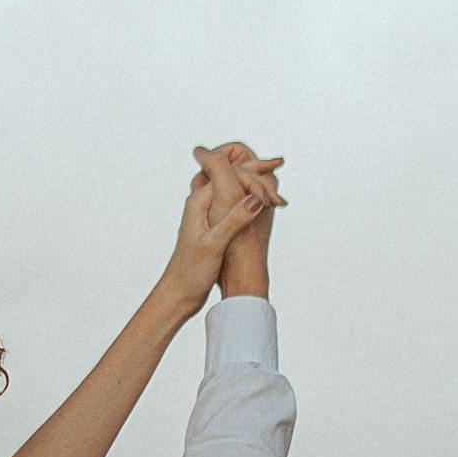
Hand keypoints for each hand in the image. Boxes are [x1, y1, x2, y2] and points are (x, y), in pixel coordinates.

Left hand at [168, 136, 281, 305]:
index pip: (229, 172)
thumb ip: (234, 219)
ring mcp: (207, 213)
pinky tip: (262, 205)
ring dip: (253, 183)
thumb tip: (256, 198)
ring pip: (232, 187)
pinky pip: (233, 201)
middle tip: (278, 164)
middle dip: (255, 170)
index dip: (253, 176)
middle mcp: (201, 202)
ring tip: (273, 183)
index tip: (274, 192)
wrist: (179, 292)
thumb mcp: (214, 244)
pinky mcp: (213, 226)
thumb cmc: (191, 271)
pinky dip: (249, 199)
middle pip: (230, 173)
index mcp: (199, 201)